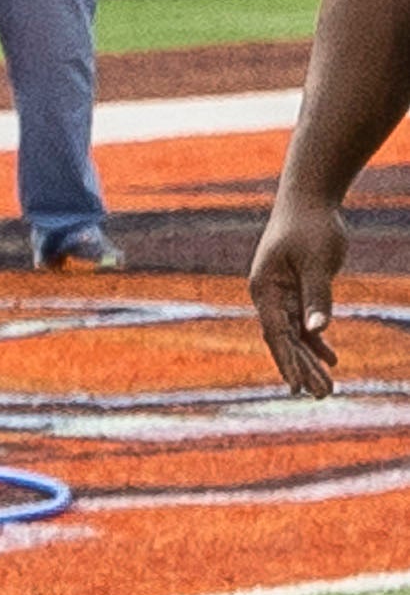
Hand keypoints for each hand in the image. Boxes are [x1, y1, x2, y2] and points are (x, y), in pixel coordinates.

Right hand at [252, 187, 350, 396]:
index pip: (276, 334)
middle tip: (321, 395)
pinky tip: (330, 360)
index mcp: (265, 291)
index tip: (298, 385)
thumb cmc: (310, 227)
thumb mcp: (316, 261)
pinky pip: (306, 324)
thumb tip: (317, 332)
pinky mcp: (298, 292)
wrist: (309, 200)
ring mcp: (282, 297)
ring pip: (296, 337)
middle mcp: (269, 298)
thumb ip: (316, 297)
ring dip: (310, 362)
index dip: (287, 361)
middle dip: (303, 369)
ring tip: (325, 389)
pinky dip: (317, 343)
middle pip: (285, 341)